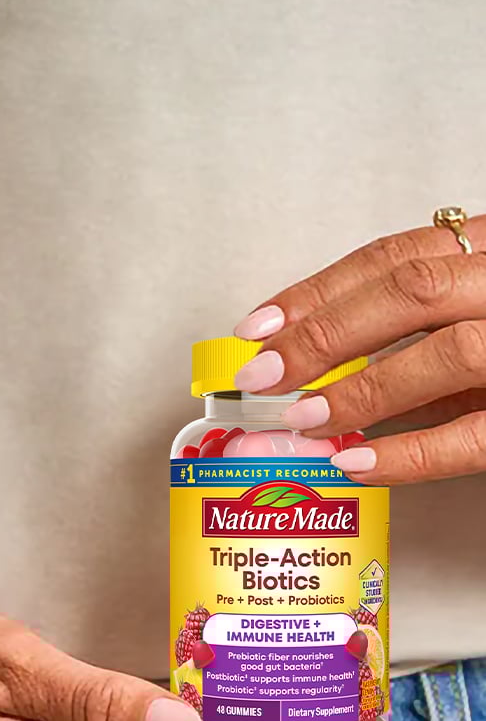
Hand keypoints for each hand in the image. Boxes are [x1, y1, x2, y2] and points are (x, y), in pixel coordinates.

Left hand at [233, 214, 485, 483]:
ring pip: (448, 352)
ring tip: (302, 422)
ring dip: (362, 388)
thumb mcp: (478, 311)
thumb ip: (416, 331)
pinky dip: (410, 452)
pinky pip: (478, 434)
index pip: (393, 258)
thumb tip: (315, 367)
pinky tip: (356, 463)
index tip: (257, 328)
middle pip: (409, 293)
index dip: (316, 292)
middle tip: (260, 379)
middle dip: (321, 335)